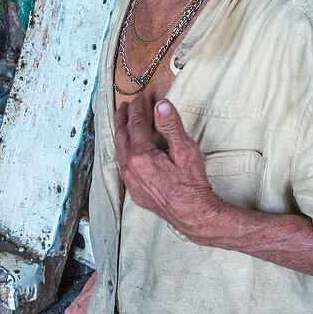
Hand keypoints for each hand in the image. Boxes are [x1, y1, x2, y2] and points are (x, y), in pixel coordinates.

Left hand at [114, 95, 218, 241]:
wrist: (193, 215)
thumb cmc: (192, 185)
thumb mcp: (185, 150)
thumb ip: (171, 126)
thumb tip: (161, 105)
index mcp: (140, 156)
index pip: (135, 124)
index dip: (138, 109)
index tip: (140, 98)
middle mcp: (130, 168)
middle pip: (122, 136)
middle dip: (123, 119)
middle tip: (124, 106)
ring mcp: (131, 182)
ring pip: (120, 152)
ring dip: (121, 135)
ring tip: (123, 124)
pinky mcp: (135, 192)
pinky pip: (123, 167)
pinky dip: (124, 153)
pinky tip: (128, 152)